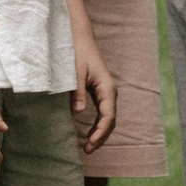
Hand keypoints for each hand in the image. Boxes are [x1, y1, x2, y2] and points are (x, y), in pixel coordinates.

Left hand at [70, 35, 116, 152]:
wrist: (79, 35)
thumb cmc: (77, 52)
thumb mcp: (75, 73)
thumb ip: (77, 92)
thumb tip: (78, 113)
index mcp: (107, 89)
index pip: (108, 117)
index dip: (100, 133)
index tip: (89, 145)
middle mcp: (109, 92)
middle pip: (110, 121)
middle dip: (100, 137)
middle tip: (87, 150)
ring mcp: (105, 91)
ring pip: (107, 118)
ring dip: (99, 132)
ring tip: (87, 145)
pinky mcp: (99, 90)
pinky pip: (102, 112)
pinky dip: (97, 124)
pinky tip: (88, 131)